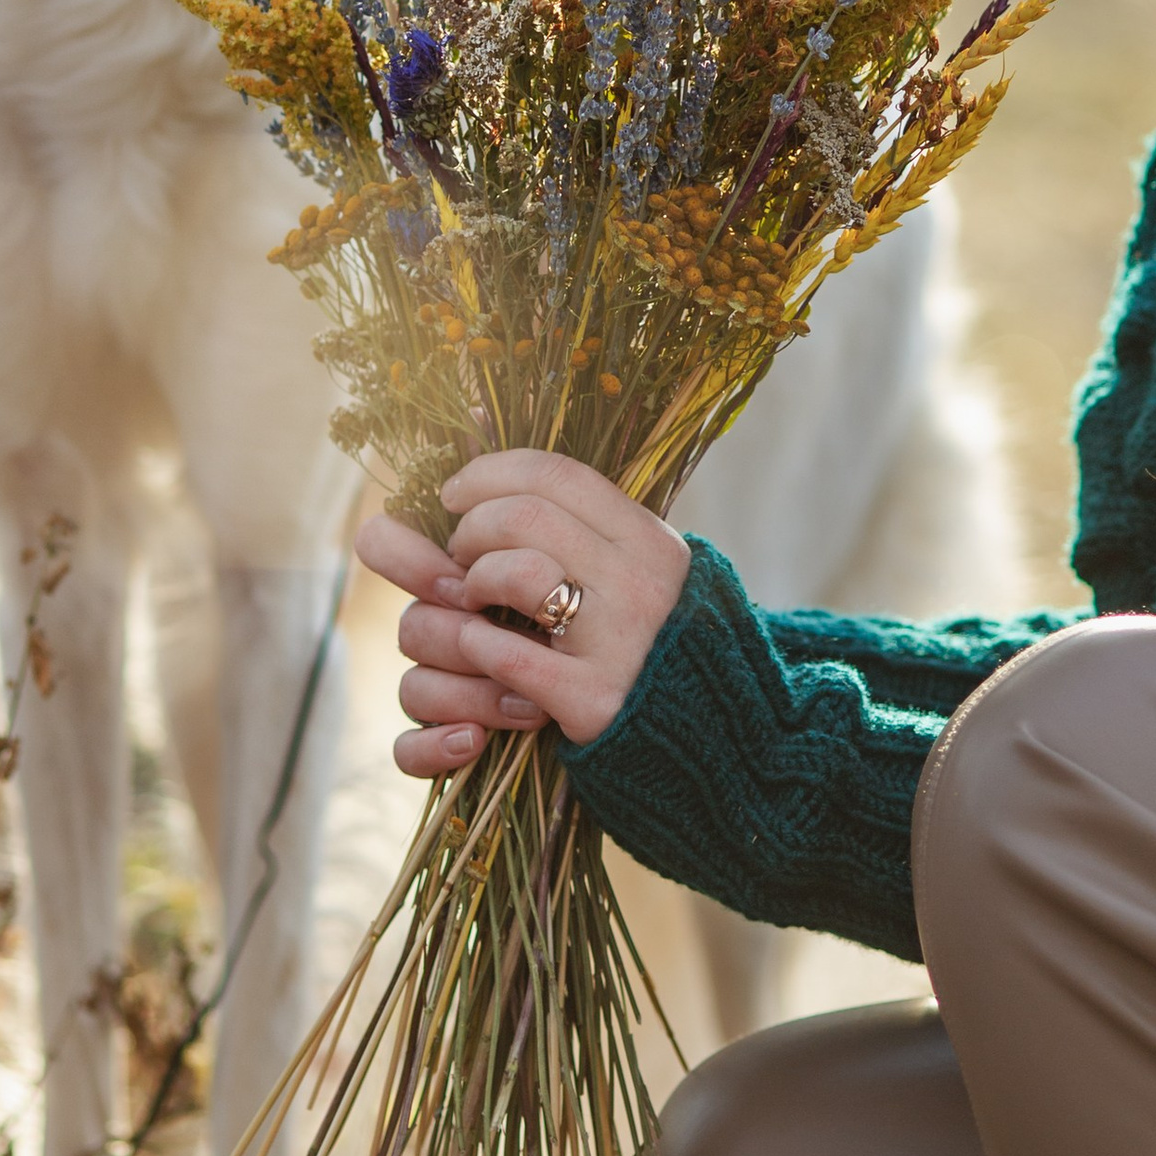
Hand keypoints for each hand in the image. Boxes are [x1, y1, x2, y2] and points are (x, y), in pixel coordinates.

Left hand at [354, 451, 690, 777]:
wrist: (700, 740)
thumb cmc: (642, 641)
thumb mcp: (629, 568)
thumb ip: (573, 519)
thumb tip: (477, 416)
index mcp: (649, 540)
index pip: (558, 474)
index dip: (491, 473)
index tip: (455, 494)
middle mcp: (640, 581)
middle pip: (526, 516)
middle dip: (471, 529)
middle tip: (459, 555)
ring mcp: (620, 641)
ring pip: (515, 571)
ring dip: (474, 581)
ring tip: (474, 599)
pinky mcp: (593, 700)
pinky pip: (506, 654)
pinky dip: (476, 644)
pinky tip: (478, 647)